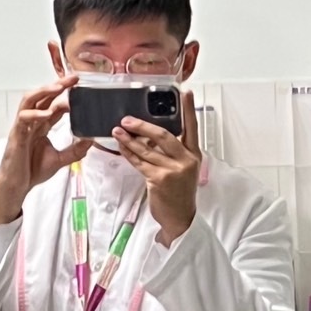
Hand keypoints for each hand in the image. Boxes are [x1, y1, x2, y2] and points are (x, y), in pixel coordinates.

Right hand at [0, 77, 92, 226]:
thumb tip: (91, 139)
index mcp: (41, 126)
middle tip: (74, 78)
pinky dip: (35, 114)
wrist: (17, 185)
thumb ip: (75, 150)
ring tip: (59, 86)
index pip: (53, 104)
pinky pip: (24, 119)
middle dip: (57, 85)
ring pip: (30, 101)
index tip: (81, 87)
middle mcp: (32, 123)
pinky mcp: (17, 135)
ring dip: (43, 91)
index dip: (66, 94)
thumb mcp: (60, 159)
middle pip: (42, 97)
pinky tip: (47, 113)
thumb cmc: (31, 171)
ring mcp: (23, 127)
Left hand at [113, 90, 201, 246]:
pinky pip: (139, 162)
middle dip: (143, 125)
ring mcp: (173, 170)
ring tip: (116, 130)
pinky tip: (120, 146)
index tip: (184, 93)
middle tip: (127, 119)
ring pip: (147, 148)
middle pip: (163, 135)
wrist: (179, 217)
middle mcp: (186, 159)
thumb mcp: (182, 168)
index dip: (188, 109)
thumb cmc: (178, 191)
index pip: (192, 127)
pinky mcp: (159, 179)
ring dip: (129, 138)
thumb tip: (148, 134)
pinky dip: (128, 153)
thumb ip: (171, 151)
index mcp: (194, 154)